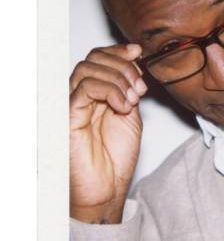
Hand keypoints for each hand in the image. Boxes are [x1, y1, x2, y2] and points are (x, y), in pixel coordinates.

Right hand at [69, 44, 146, 222]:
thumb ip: (130, 89)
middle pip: (93, 58)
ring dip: (118, 78)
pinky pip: (83, 88)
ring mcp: (72, 105)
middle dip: (123, 66)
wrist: (108, 188)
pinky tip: (123, 105)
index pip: (99, 58)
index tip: (139, 53)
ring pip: (88, 68)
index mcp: (96, 94)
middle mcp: (80, 96)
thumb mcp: (131, 115)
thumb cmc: (116, 158)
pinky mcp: (67, 116)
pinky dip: (109, 90)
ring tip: (133, 99)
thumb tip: (135, 62)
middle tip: (140, 87)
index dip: (119, 52)